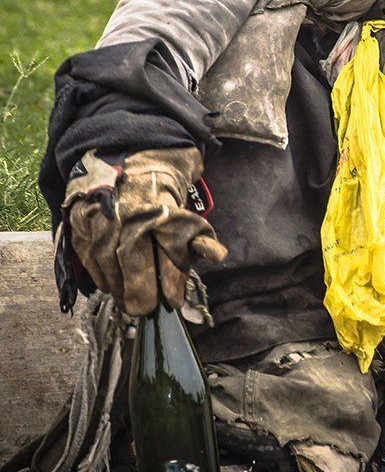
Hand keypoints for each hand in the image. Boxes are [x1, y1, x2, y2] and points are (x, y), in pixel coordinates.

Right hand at [63, 148, 227, 314]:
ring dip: (117, 285)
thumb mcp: (183, 211)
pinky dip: (98, 274)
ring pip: (105, 256)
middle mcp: (127, 205)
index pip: (168, 243)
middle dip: (138, 287)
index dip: (172, 276)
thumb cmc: (161, 195)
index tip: (175, 301)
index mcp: (158, 203)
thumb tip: (218, 254)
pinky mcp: (80, 216)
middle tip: (145, 309)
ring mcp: (100, 210)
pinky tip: (110, 286)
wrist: (131, 162)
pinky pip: (86, 252)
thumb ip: (195, 236)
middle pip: (131, 253)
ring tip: (128, 301)